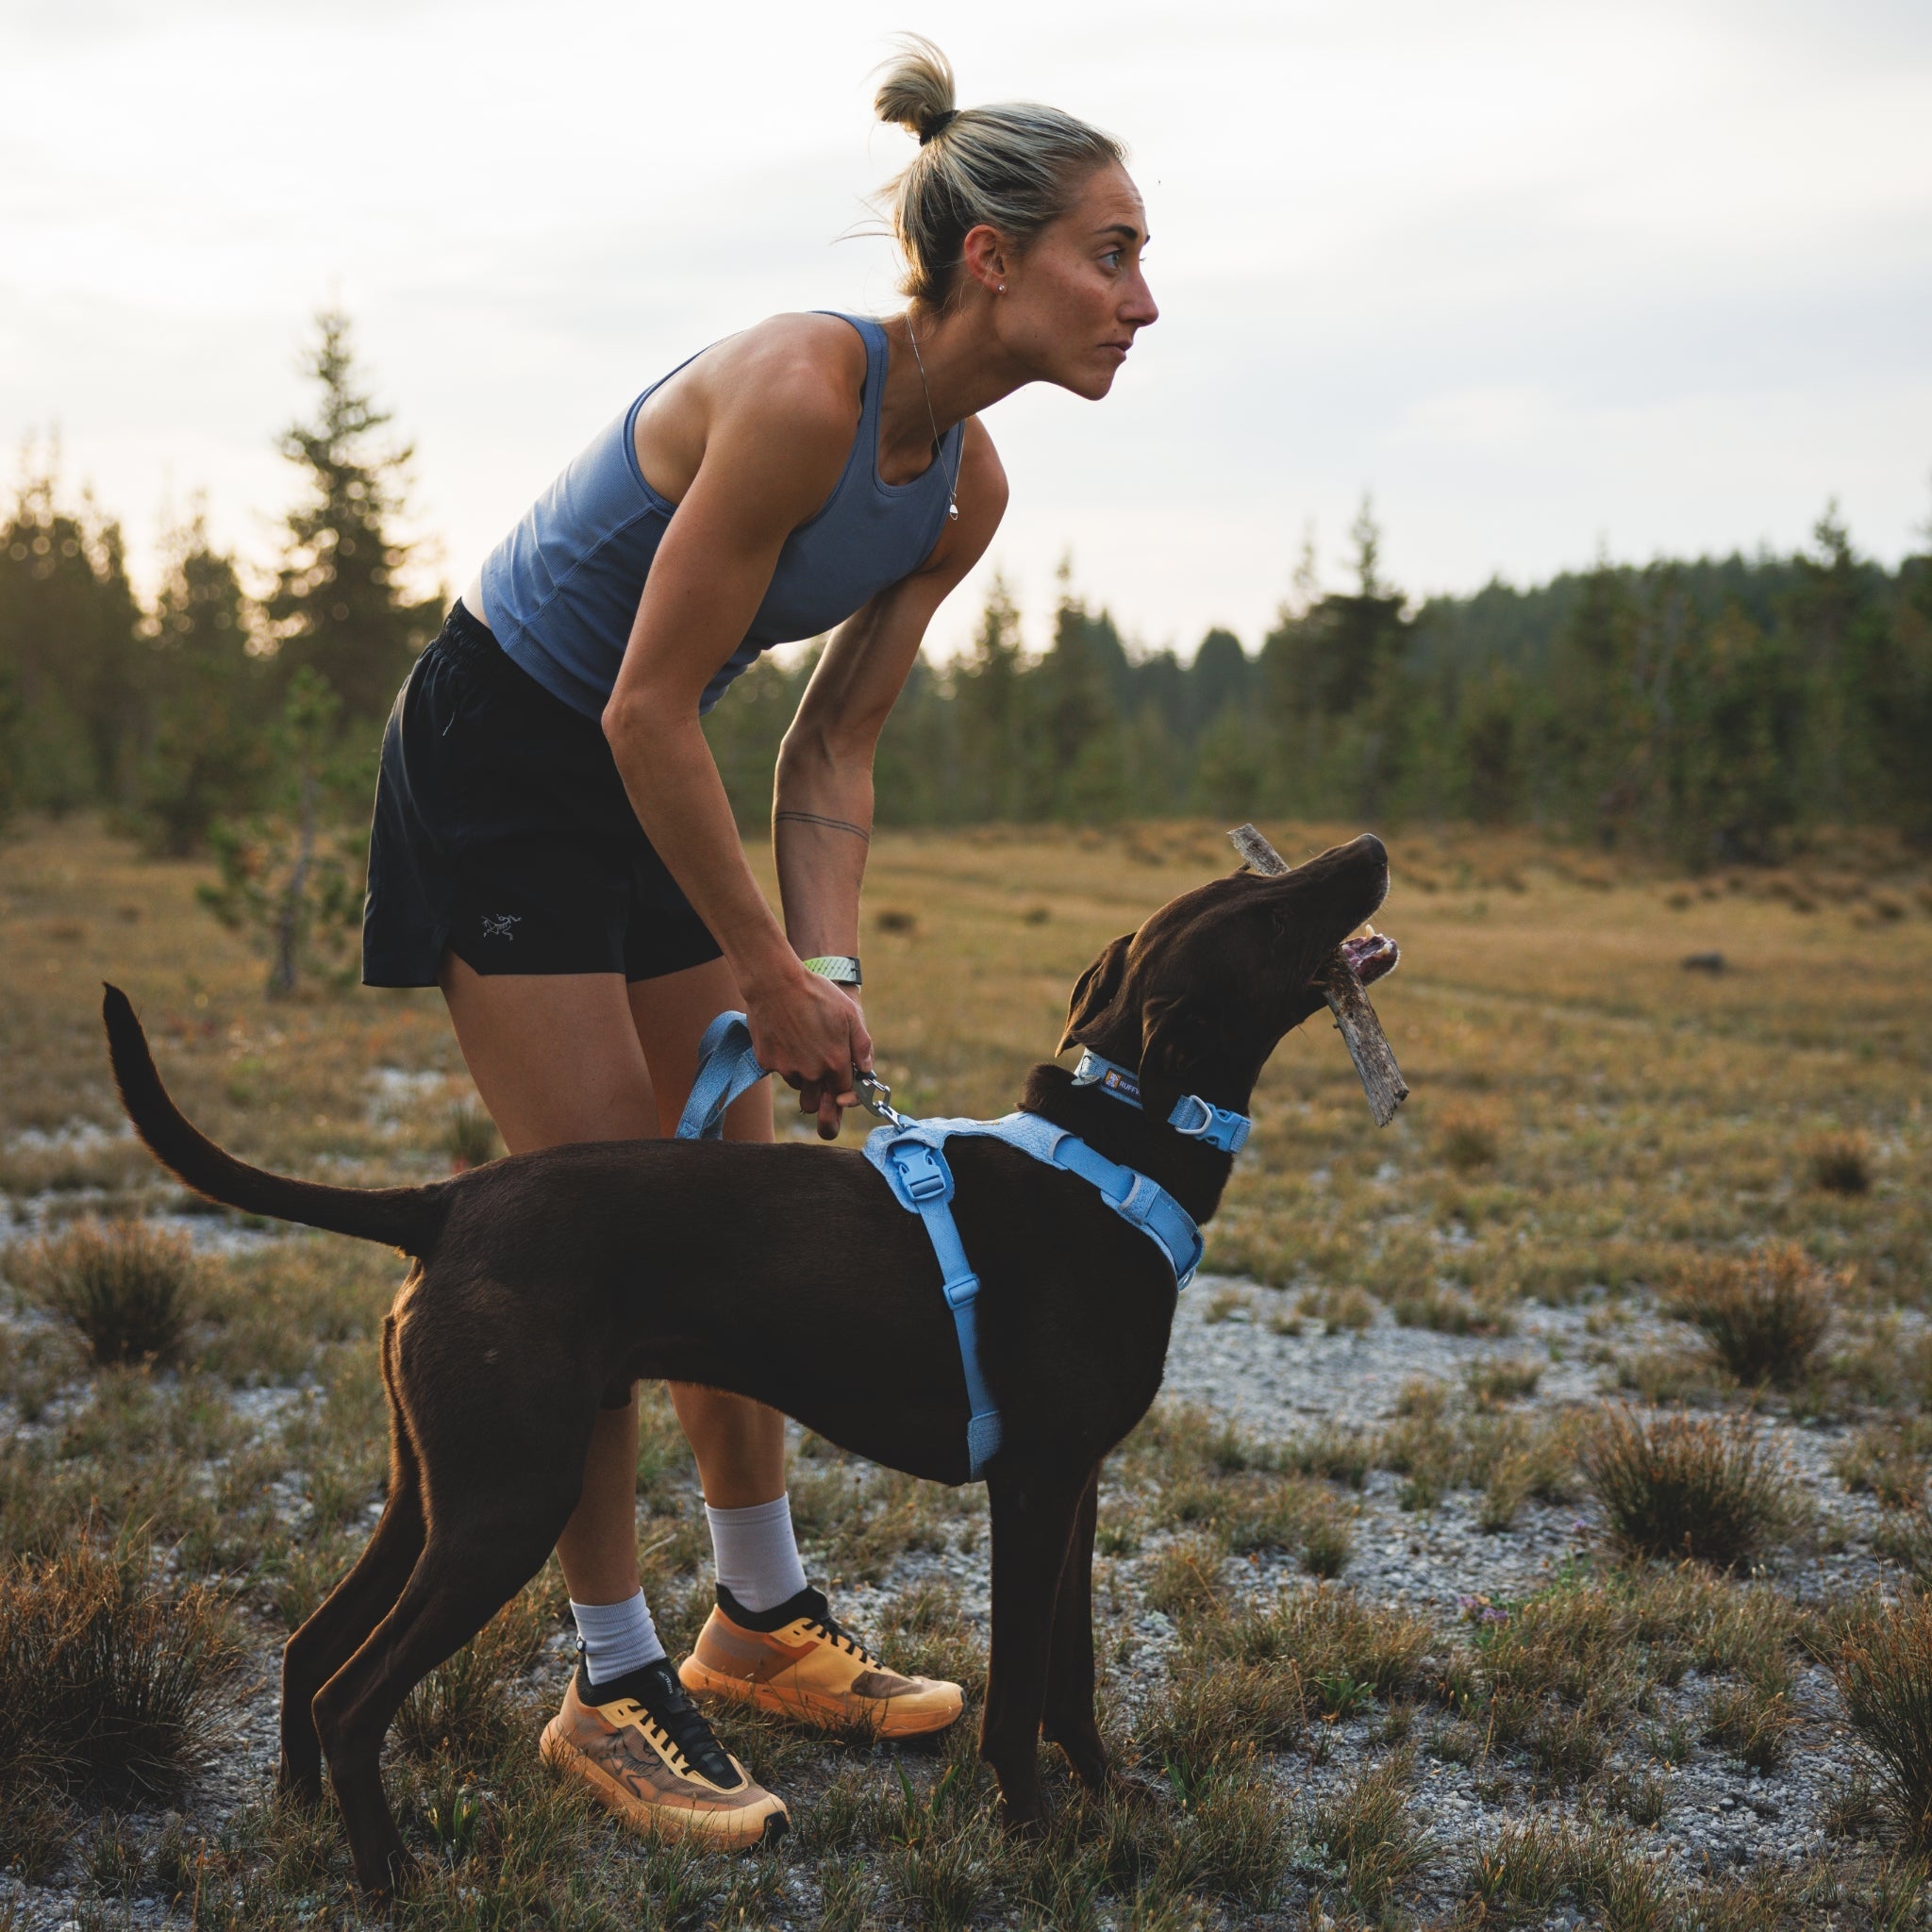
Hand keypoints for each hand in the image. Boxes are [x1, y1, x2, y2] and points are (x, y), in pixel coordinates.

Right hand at [746, 971, 870, 1140]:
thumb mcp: (850, 1013)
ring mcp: (787, 1068)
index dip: (843, 1084)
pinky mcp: (766, 1062)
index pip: (843, 1091)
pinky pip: (778, 1069)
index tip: (839, 1076)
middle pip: (815, 1102)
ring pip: (797, 1084)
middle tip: (819, 1075)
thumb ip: (861, 1044)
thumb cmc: (816, 993)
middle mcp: (811, 1071)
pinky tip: (785, 1036)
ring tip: (802, 1044)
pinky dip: (783, 1059)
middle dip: (819, 1094)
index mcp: (835, 1062)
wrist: (775, 982)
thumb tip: (866, 1068)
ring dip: (802, 1074)